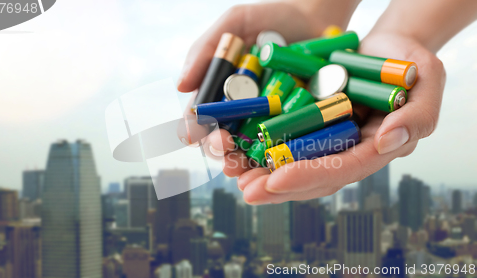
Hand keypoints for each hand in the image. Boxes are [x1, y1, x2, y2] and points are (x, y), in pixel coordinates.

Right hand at [177, 1, 329, 161]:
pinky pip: (283, 146)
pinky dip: (276, 158)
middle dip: (217, 148)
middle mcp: (239, 111)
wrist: (318, 17)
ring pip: (248, 149)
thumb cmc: (272, 17)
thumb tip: (181, 85)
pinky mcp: (293, 126)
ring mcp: (266, 120)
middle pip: (220, 138)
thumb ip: (206, 49)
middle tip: (224, 146)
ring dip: (242, 162)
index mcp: (220, 91)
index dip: (194, 128)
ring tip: (242, 166)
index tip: (195, 133)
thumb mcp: (236, 22)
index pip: (199, 117)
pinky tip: (273, 165)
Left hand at [236, 32, 444, 203]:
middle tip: (247, 192)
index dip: (310, 176)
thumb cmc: (412, 66)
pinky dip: (259, 146)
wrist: (389, 49)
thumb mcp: (427, 83)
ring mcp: (327, 140)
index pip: (342, 169)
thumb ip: (416, 115)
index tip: (277, 181)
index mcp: (374, 149)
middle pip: (312, 176)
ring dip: (262, 173)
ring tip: (235, 177)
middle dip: (278, 187)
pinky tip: (237, 150)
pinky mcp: (310, 125)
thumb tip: (386, 141)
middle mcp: (347, 151)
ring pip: (292, 163)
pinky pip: (283, 140)